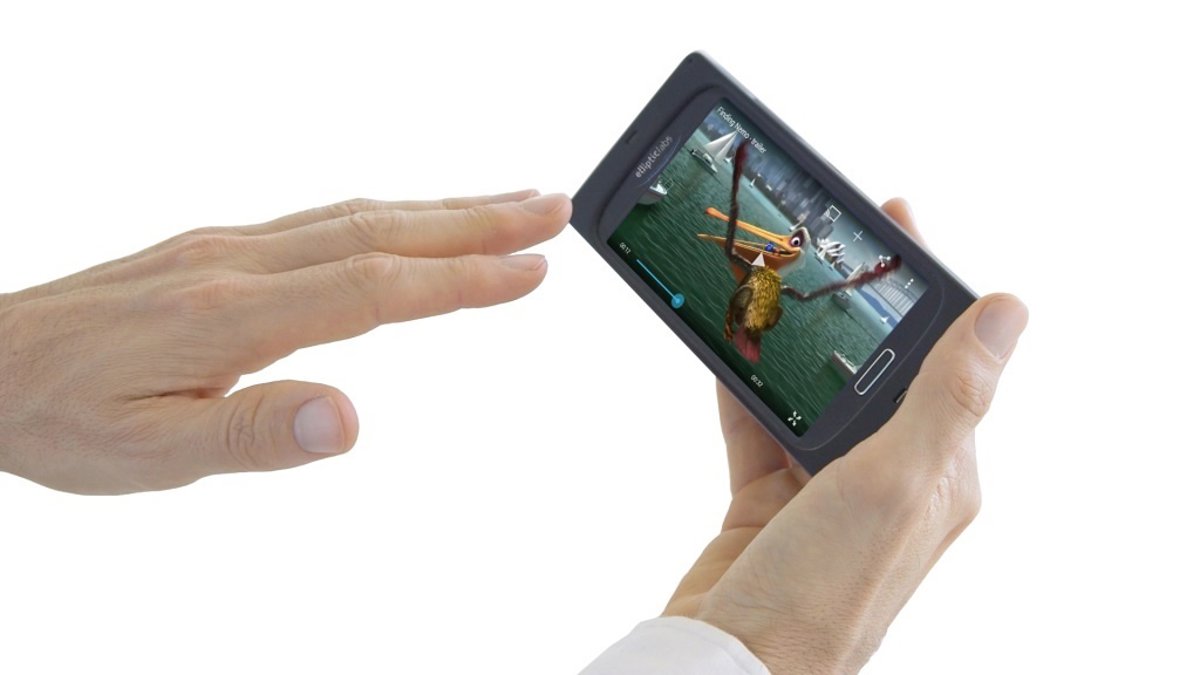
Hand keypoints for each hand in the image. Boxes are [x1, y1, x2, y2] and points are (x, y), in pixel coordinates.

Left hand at [0, 190, 569, 493]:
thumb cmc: (55, 412)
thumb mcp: (150, 453)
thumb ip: (256, 433)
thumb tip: (349, 421)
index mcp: (233, 313)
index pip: (376, 289)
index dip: (462, 280)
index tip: (531, 271)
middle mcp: (240, 263)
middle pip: (382, 229)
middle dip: (477, 221)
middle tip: (552, 209)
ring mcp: (230, 246)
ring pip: (358, 214)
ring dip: (442, 209)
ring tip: (507, 206)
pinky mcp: (218, 247)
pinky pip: (324, 216)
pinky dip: (389, 213)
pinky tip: (410, 221)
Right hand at [663, 199, 1027, 673]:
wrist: (732, 665)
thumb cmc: (823, 590)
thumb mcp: (897, 480)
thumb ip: (947, 394)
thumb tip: (1008, 310)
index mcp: (940, 473)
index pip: (940, 357)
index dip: (920, 285)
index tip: (895, 221)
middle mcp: (887, 481)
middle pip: (868, 367)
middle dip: (844, 302)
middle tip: (817, 240)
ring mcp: (823, 494)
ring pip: (806, 394)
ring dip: (786, 344)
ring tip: (762, 283)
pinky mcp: (767, 504)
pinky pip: (755, 430)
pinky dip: (742, 389)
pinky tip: (728, 351)